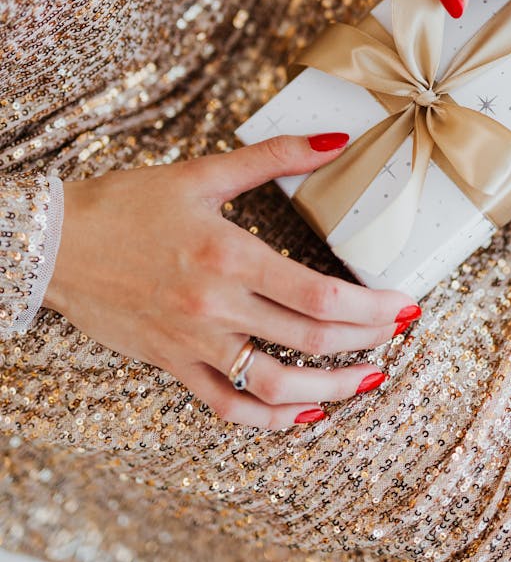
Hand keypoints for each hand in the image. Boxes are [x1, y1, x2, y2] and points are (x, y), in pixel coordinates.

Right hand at [43, 134, 418, 429]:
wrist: (55, 244)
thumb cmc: (128, 204)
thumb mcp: (203, 172)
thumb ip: (274, 156)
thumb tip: (336, 140)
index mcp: (229, 255)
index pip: (318, 294)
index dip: (371, 307)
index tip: (404, 306)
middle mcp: (216, 306)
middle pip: (309, 338)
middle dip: (367, 341)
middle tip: (399, 335)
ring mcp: (194, 342)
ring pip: (275, 387)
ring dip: (331, 390)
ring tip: (366, 380)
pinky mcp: (172, 363)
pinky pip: (226, 407)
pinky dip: (268, 421)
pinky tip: (301, 415)